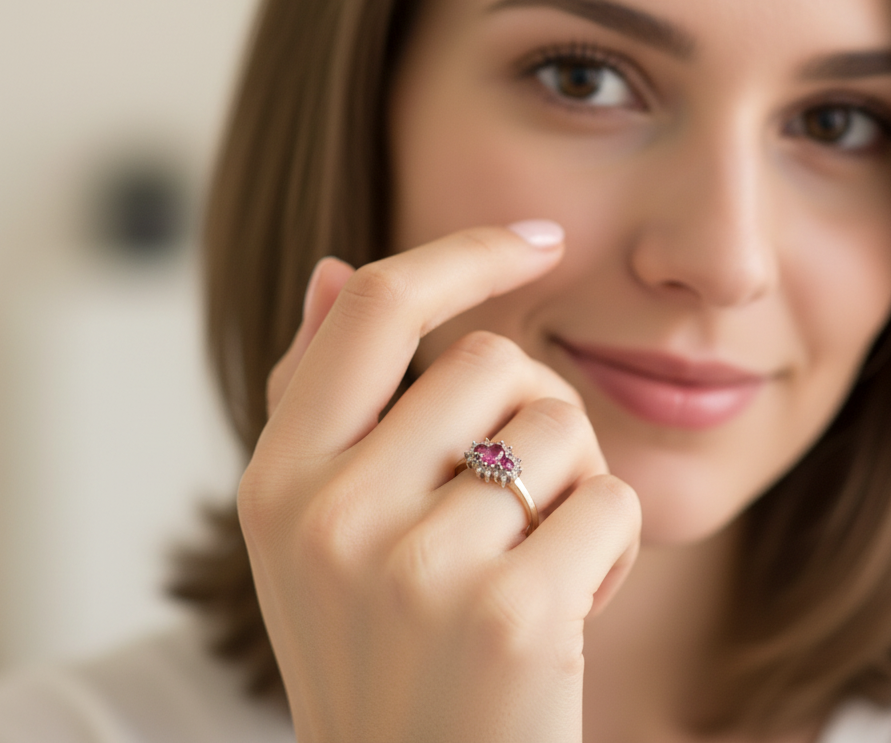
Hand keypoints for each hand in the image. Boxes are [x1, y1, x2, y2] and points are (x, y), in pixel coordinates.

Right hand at [239, 224, 642, 742]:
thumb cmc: (382, 652)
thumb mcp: (316, 530)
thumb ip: (321, 397)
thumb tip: (336, 269)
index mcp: (278, 479)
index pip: (378, 307)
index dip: (465, 252)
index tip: (539, 239)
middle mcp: (332, 515)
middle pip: (495, 362)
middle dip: (532, 416)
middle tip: (513, 503)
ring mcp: (418, 568)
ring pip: (563, 427)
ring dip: (573, 487)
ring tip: (528, 565)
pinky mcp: (512, 616)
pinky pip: (612, 502)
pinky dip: (612, 548)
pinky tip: (568, 609)